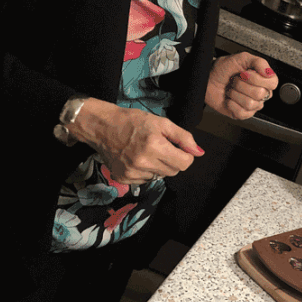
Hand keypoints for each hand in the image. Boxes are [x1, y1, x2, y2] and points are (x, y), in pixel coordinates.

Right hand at [68, 98, 203, 183]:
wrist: (102, 127)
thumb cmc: (133, 121)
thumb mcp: (162, 123)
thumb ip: (183, 138)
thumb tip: (199, 152)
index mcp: (155, 146)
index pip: (184, 163)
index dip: (186, 156)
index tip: (179, 149)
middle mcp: (143, 162)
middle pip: (174, 171)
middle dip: (173, 160)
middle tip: (162, 148)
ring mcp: (132, 172)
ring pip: (160, 176)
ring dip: (159, 166)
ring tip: (147, 152)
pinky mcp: (123, 178)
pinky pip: (145, 180)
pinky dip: (146, 171)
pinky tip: (137, 159)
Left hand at [205, 52, 277, 119]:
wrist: (208, 79)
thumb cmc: (223, 69)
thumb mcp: (242, 58)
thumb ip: (259, 62)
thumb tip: (269, 73)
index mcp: (263, 80)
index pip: (273, 83)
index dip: (258, 79)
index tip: (246, 73)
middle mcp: (260, 93)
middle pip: (260, 94)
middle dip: (242, 84)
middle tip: (235, 80)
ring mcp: (252, 105)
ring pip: (250, 103)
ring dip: (235, 94)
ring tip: (231, 89)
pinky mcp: (243, 114)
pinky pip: (242, 113)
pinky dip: (231, 104)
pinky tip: (229, 99)